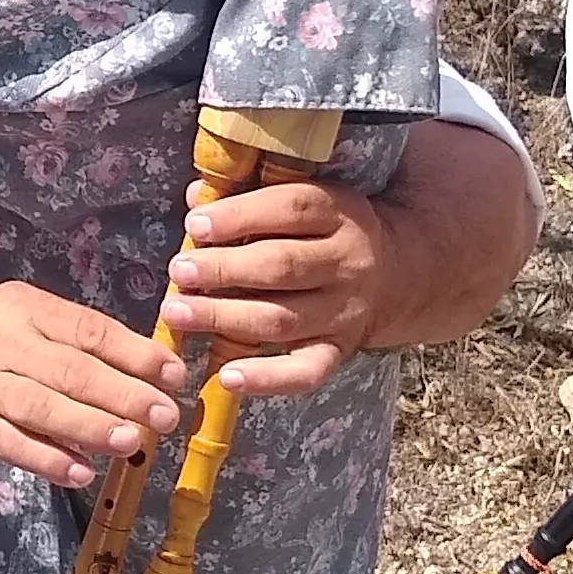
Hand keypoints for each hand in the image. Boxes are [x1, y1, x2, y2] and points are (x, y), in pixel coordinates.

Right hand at [0, 282, 188, 488]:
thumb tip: (146, 367)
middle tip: (164, 415)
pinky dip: (48, 459)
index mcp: (24, 309)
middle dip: (124, 394)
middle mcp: (1, 344)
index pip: (88, 330)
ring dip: (90, 427)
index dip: (134, 353)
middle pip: (70, 370)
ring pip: (42, 408)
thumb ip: (75, 338)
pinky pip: (11, 444)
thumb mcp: (23, 317)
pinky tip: (81, 471)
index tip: (171, 373)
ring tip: (132, 442)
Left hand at [162, 177, 390, 400]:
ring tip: (178, 313)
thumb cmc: (322, 230)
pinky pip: (304, 372)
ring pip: (282, 319)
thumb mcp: (301, 199)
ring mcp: (345, 312)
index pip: (290, 209)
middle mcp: (347, 263)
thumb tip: (198, 196)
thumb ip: (249, 194)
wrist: (394, 273)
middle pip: (281, 266)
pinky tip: (227, 377)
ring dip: (225, 318)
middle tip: (179, 271)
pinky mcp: (339, 351)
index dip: (240, 217)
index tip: (195, 225)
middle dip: (223, 270)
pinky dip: (266, 379)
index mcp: (338, 212)